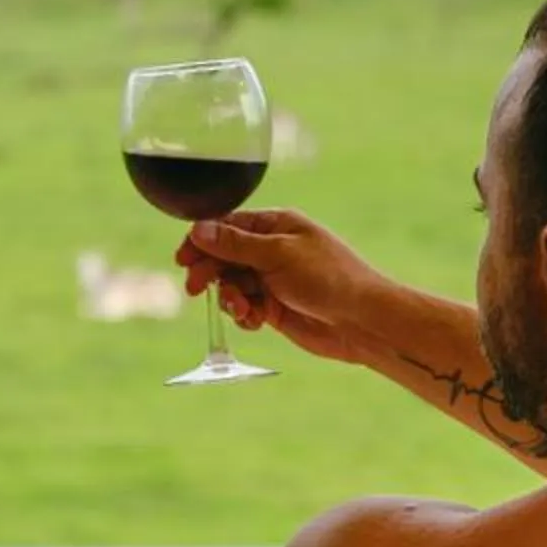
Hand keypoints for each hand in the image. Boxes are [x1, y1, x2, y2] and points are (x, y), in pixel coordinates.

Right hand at [175, 209, 383, 366]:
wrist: (362, 321)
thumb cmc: (329, 278)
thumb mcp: (278, 255)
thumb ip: (235, 244)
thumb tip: (198, 229)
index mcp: (275, 226)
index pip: (227, 226)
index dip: (202, 241)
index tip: (184, 258)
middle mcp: (272, 250)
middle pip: (224, 257)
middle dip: (210, 272)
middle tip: (196, 289)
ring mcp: (273, 279)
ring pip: (232, 285)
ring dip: (230, 298)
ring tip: (241, 309)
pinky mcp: (275, 307)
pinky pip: (246, 308)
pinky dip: (244, 315)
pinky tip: (254, 320)